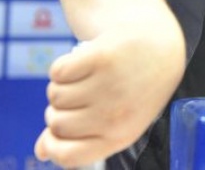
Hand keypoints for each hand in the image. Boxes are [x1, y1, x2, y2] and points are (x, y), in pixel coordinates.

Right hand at [35, 14, 184, 167]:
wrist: (163, 48)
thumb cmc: (136, 89)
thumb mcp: (119, 120)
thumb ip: (80, 139)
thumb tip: (41, 152)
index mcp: (120, 136)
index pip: (68, 156)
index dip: (52, 146)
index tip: (52, 134)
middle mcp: (115, 115)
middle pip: (56, 123)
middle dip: (60, 110)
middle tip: (81, 95)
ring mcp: (109, 85)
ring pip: (55, 95)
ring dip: (63, 86)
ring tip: (86, 78)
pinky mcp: (101, 57)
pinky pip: (58, 71)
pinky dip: (64, 66)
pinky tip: (84, 63)